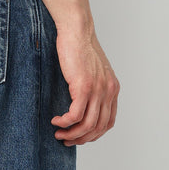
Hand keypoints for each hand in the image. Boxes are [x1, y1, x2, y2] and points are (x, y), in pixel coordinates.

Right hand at [51, 26, 119, 144]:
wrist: (76, 29)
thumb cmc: (80, 44)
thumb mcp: (93, 68)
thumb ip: (94, 84)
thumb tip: (83, 100)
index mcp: (112, 88)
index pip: (108, 121)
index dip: (94, 133)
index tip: (80, 135)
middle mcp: (108, 91)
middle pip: (98, 127)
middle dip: (82, 138)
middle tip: (67, 140)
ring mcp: (97, 89)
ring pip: (87, 125)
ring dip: (72, 134)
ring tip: (59, 134)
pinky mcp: (83, 86)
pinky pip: (75, 115)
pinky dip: (65, 122)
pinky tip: (56, 120)